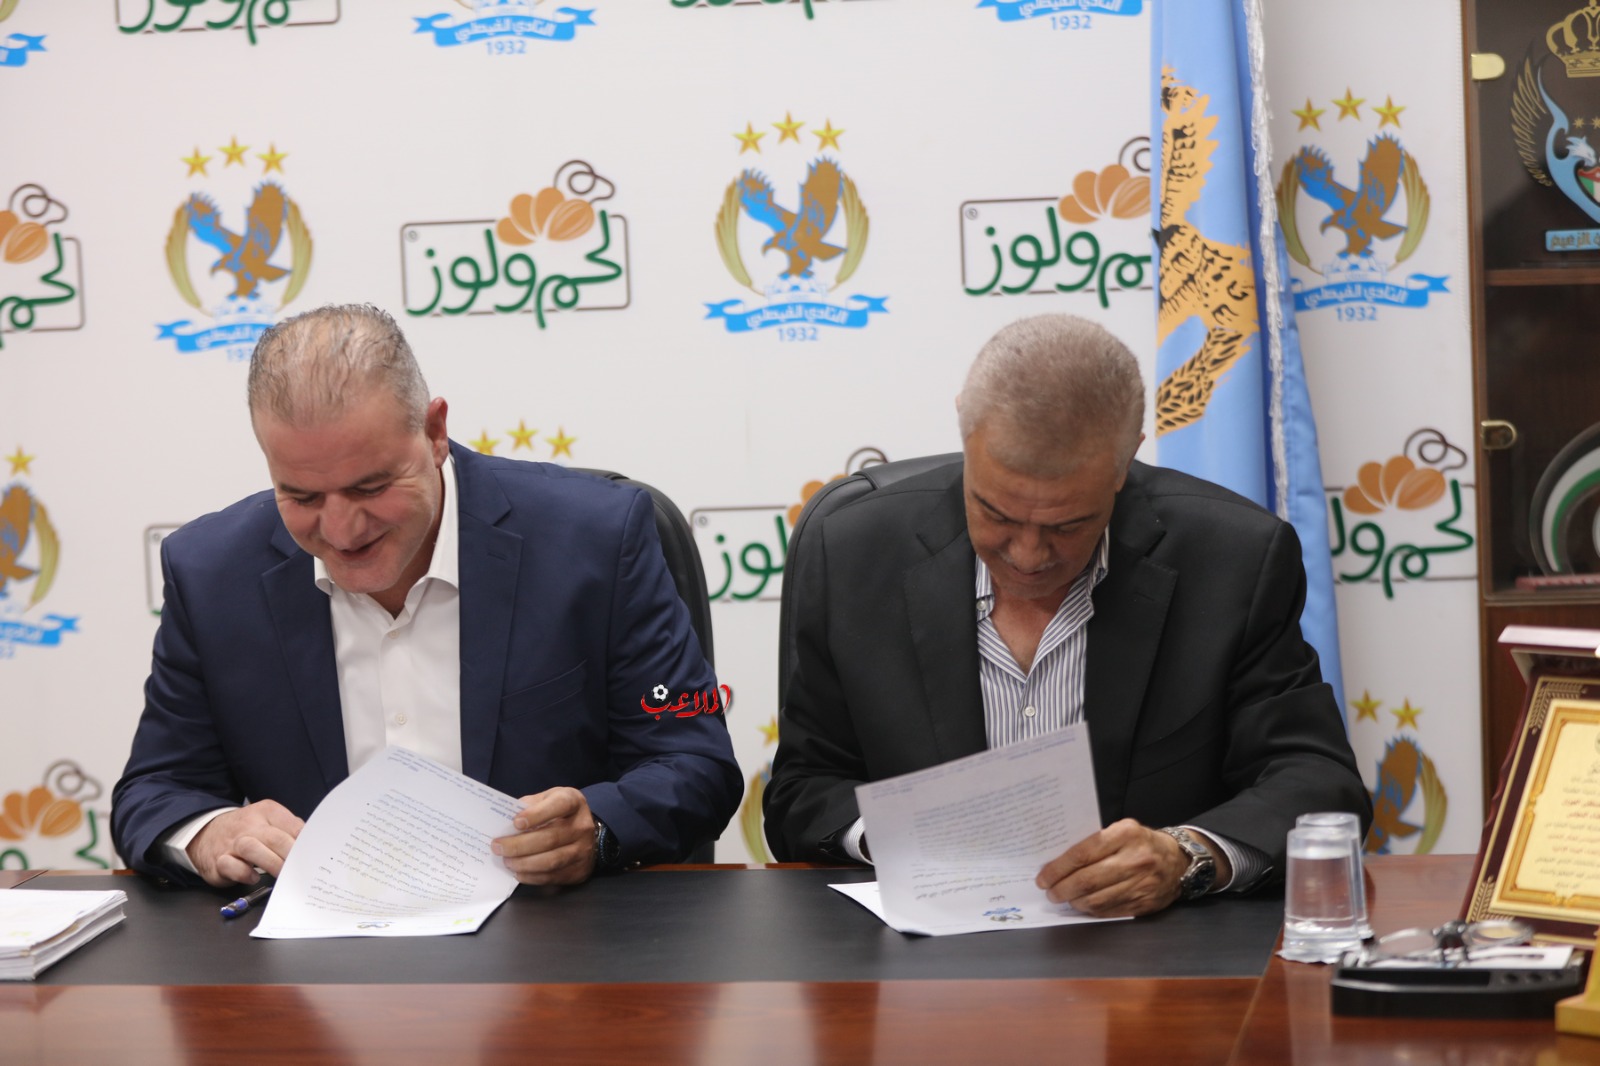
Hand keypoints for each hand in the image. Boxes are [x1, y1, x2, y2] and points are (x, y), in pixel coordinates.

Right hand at [187, 800, 302, 887]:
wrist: (206, 833)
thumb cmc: (247, 830)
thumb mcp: (269, 820)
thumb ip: (290, 829)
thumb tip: (312, 844)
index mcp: (266, 811)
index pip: (292, 826)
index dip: (305, 843)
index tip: (315, 857)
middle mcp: (249, 825)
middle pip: (275, 838)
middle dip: (291, 855)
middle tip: (302, 870)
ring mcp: (232, 843)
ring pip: (252, 849)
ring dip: (272, 863)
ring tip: (283, 875)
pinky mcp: (218, 861)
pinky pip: (231, 866)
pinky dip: (244, 873)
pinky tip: (254, 877)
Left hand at [492, 787, 597, 885]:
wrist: (584, 833)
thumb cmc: (558, 813)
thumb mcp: (547, 799)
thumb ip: (529, 806)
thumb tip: (504, 822)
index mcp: (573, 802)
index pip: (559, 805)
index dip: (537, 814)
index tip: (516, 823)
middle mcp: (582, 826)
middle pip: (550, 838)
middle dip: (520, 845)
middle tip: (498, 847)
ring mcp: (583, 850)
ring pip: (551, 861)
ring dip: (524, 863)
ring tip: (507, 861)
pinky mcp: (579, 870)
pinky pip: (552, 877)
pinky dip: (532, 876)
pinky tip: (518, 872)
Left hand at [1034, 818, 1200, 917]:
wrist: (1179, 862)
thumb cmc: (1142, 843)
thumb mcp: (1122, 830)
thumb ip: (1095, 842)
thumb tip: (1060, 861)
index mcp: (1125, 834)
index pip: (1082, 853)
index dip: (1059, 868)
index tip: (1043, 876)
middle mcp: (1135, 859)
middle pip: (1087, 880)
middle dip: (1061, 888)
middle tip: (1049, 891)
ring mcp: (1141, 884)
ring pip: (1096, 899)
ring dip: (1074, 901)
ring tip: (1063, 898)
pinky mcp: (1144, 904)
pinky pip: (1109, 911)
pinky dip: (1091, 910)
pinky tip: (1081, 905)